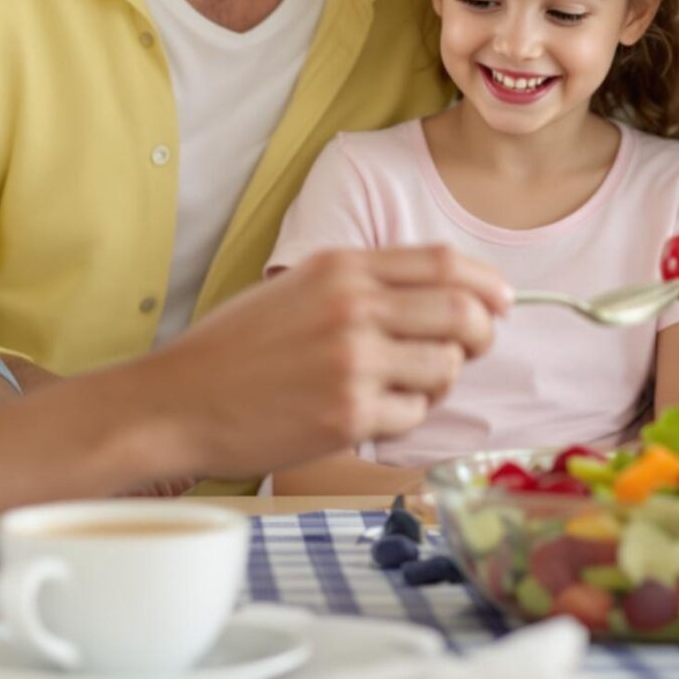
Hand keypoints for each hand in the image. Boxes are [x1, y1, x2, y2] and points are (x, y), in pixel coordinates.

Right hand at [138, 246, 507, 478]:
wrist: (177, 402)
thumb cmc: (236, 350)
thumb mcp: (298, 289)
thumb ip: (365, 284)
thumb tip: (445, 294)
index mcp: (341, 267)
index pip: (443, 262)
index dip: (485, 282)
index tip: (500, 300)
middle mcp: (353, 308)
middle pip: (461, 311)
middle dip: (481, 333)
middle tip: (471, 348)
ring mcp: (353, 363)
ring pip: (446, 367)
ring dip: (440, 381)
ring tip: (405, 386)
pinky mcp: (349, 416)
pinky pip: (413, 414)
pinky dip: (405, 416)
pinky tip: (369, 413)